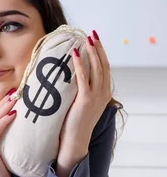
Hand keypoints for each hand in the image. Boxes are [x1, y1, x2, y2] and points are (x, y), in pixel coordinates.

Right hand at [0, 88, 16, 176]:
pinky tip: (13, 114)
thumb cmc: (1, 168)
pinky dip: (4, 121)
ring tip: (15, 99)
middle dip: (3, 102)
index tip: (12, 94)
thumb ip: (2, 135)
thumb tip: (16, 120)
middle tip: (15, 91)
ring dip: (4, 108)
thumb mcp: (1, 148)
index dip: (0, 105)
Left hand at [56, 30, 111, 176]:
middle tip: (92, 34)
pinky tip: (76, 54)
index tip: (95, 41)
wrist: (74, 142)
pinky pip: (84, 78)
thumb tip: (70, 78)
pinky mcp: (85, 100)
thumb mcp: (80, 104)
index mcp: (104, 94)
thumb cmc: (74, 125)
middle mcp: (103, 94)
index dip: (101, 54)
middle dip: (98, 48)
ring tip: (86, 39)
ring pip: (97, 69)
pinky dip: (80, 64)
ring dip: (92, 52)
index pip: (105, 69)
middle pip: (103, 65)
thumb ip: (80, 92)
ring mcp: (96, 97)